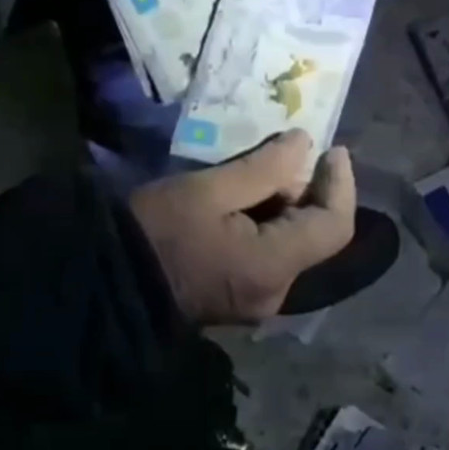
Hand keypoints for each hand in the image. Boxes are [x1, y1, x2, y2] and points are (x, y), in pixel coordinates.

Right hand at [130, 129, 356, 323]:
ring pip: (292, 249)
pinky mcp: (238, 301)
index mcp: (273, 267)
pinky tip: (246, 205)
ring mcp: (256, 303)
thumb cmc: (156, 232)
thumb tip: (303, 146)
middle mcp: (275, 293)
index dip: (341, 184)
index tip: (330, 149)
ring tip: (262, 173)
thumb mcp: (207, 190)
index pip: (334, 227)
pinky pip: (269, 261)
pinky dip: (269, 229)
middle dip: (308, 193)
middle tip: (285, 155)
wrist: (107, 285)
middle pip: (315, 239)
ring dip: (287, 210)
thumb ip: (263, 168)